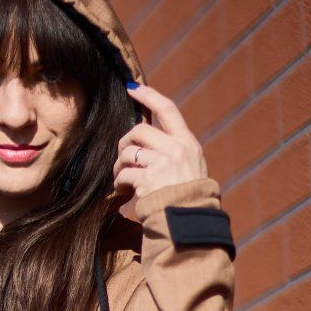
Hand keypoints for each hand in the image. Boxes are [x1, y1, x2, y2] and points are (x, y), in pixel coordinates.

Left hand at [113, 84, 207, 203]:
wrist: (190, 222)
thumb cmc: (189, 199)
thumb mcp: (192, 168)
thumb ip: (174, 151)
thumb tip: (146, 138)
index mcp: (188, 144)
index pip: (168, 110)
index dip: (149, 96)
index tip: (132, 87)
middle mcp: (176, 149)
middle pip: (139, 130)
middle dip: (125, 143)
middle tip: (122, 158)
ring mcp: (162, 164)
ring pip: (128, 153)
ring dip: (119, 166)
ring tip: (122, 178)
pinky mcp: (149, 179)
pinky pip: (124, 174)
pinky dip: (119, 182)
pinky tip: (123, 191)